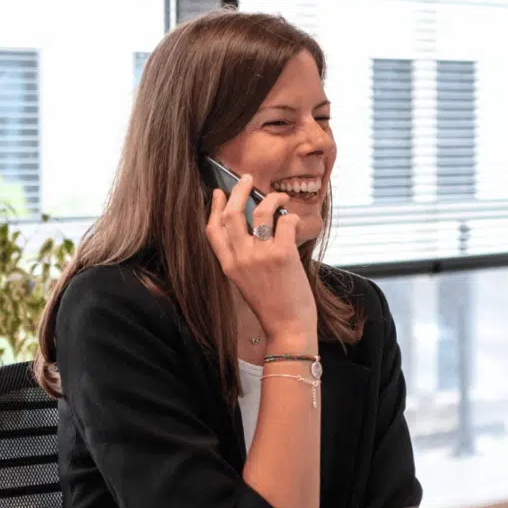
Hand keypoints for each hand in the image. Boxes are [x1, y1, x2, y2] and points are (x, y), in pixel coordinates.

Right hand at [205, 175, 317, 346]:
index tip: (219, 193)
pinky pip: (285, 222)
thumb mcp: (245, 283)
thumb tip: (254, 231)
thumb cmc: (272, 307)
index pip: (212, 230)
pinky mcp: (283, 254)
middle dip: (239, 191)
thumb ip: (243, 259)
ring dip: (272, 198)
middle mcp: (241, 258)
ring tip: (280, 197)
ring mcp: (261, 255)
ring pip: (261, 211)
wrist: (288, 327)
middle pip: (233, 214)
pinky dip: (292, 217)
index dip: (214, 208)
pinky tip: (295, 221)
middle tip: (246, 179)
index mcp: (228, 266)